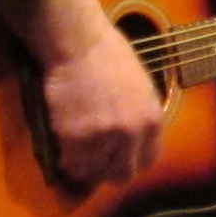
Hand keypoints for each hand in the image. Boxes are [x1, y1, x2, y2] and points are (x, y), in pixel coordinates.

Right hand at [42, 17, 165, 185]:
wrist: (79, 42)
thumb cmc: (107, 54)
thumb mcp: (141, 86)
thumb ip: (139, 115)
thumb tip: (133, 141)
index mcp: (152, 120)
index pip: (147, 161)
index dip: (131, 163)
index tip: (119, 161)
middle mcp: (132, 132)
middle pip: (122, 173)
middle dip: (108, 171)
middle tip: (94, 163)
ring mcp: (104, 136)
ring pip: (94, 172)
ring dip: (84, 167)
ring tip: (76, 155)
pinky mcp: (76, 136)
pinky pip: (72, 163)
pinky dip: (66, 160)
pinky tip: (63, 150)